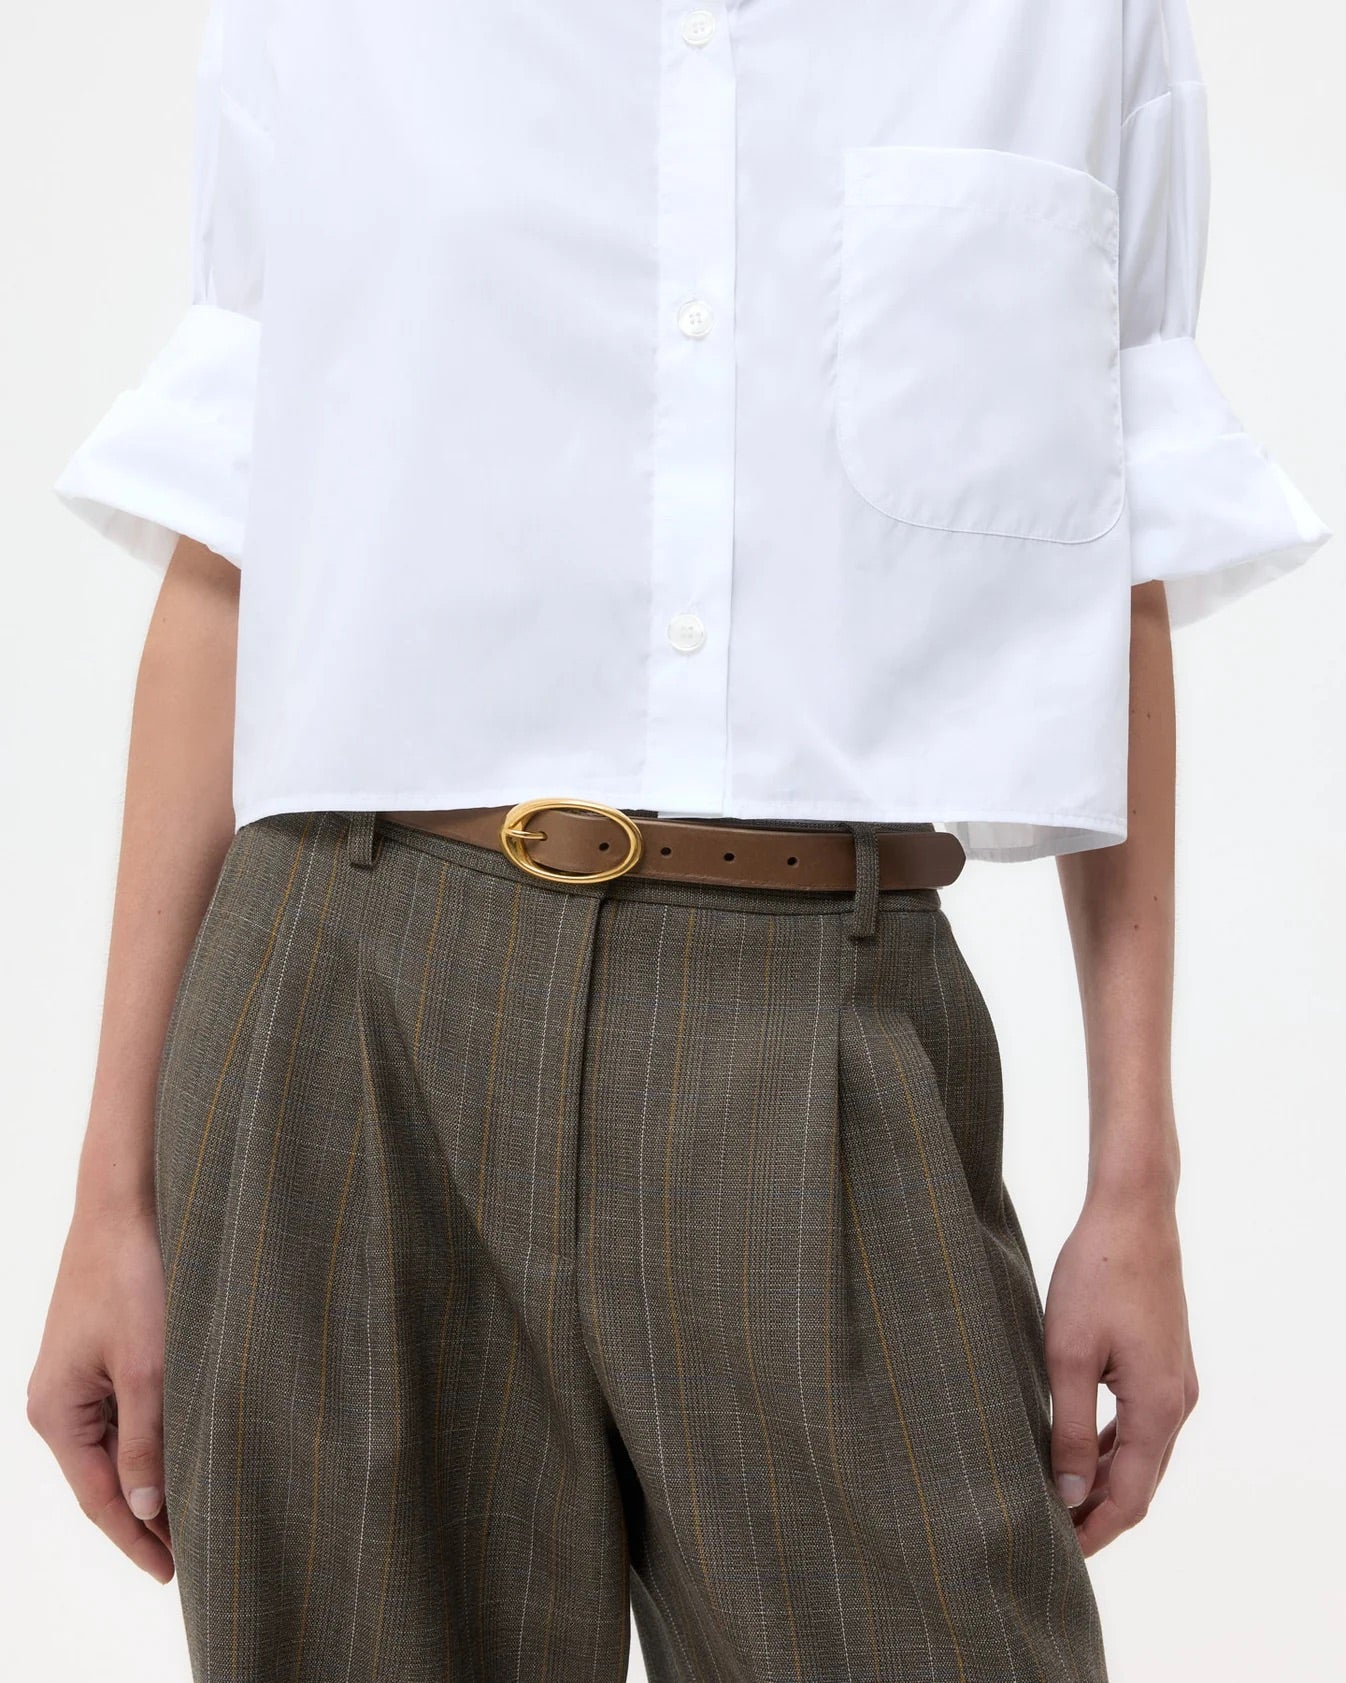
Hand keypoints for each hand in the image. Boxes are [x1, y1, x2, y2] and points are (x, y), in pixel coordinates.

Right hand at [27, 1195, 173, 1582]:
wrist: (128, 1201)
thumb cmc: (133, 1274)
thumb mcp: (148, 1365)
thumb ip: (148, 1440)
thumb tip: (149, 1509)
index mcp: (57, 1411)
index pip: (99, 1497)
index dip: (137, 1538)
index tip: (172, 1573)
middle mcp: (60, 1400)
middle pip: (107, 1475)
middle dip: (150, 1514)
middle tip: (198, 1551)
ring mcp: (80, 1376)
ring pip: (122, 1443)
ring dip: (157, 1473)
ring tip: (202, 1509)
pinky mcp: (104, 1352)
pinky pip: (128, 1410)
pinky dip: (157, 1435)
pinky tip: (192, 1448)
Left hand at [1043, 1187, 1198, 1554]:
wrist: (1133, 1216)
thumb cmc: (1095, 1276)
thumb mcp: (1068, 1355)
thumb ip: (1068, 1427)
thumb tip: (1068, 1493)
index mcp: (1157, 1409)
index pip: (1129, 1498)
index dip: (1094, 1531)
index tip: (1059, 1555)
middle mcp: (1177, 1403)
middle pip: (1139, 1482)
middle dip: (1097, 1512)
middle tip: (1049, 1536)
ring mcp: (1176, 1383)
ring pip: (1140, 1453)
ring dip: (1103, 1479)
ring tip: (1056, 1499)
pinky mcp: (1165, 1363)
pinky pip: (1140, 1423)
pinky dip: (1111, 1445)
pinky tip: (1077, 1450)